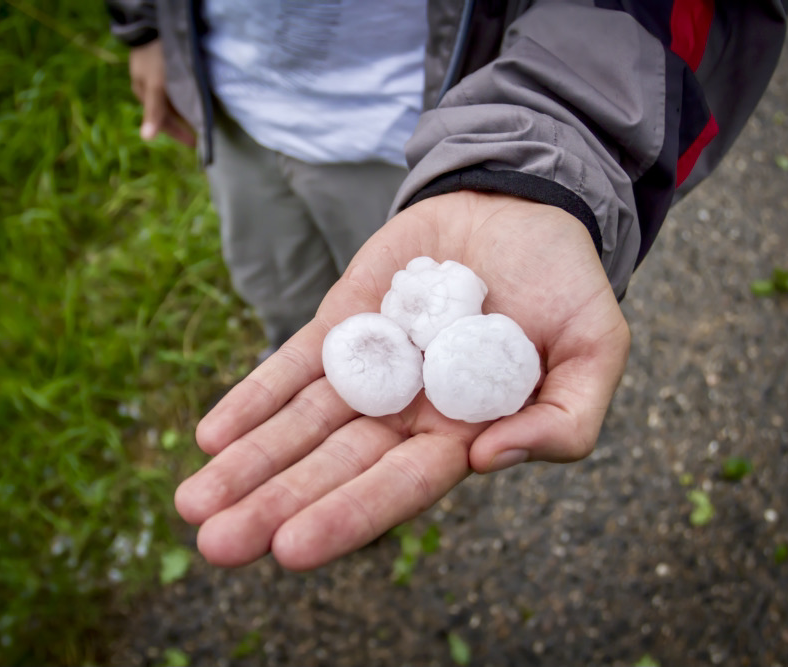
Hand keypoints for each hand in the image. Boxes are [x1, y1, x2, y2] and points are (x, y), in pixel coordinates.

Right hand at [128, 40, 195, 146]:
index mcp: (145, 95)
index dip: (179, 134)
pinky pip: (172, 86)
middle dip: (181, 124)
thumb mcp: (157, 86)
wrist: (151, 23)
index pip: (163, 122)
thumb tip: (146, 138)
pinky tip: (190, 93)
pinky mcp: (160, 63)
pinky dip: (181, 94)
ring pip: (169, 100)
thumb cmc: (155, 57)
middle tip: (199, 133)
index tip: (195, 145)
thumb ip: (154, 111)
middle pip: (166, 112)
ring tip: (198, 116)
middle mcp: (148, 87)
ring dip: (182, 109)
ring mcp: (153, 75)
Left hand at [176, 191, 629, 569]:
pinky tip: (211, 434)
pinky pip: (292, 365)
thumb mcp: (596, 347)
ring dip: (248, 462)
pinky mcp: (342, 325)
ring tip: (191, 503)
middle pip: (333, 466)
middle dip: (274, 504)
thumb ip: (566, 418)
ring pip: (300, 425)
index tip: (290, 547)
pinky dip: (253, 398)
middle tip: (215, 542)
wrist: (521, 205)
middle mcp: (406, 413)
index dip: (348, 515)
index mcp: (463, 432)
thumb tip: (489, 457)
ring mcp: (369, 369)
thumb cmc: (566, 282)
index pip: (399, 486)